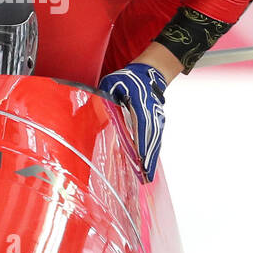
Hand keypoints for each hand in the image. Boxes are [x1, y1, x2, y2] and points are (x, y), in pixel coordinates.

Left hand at [98, 62, 167, 180]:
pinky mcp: (157, 122)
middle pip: (150, 139)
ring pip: (155, 141)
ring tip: (147, 177)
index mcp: (140, 105)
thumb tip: (95, 111)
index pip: (141, 127)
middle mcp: (152, 114)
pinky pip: (155, 139)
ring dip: (151, 159)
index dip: (141, 145)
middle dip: (148, 159)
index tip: (141, 160)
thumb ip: (104, 96)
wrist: (149, 73)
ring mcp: (157, 118)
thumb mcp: (112, 83)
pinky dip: (153, 152)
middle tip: (145, 178)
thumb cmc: (127, 79)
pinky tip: (149, 165)